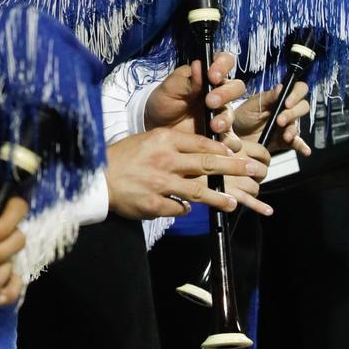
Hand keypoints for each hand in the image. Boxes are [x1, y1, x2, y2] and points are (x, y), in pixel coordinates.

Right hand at [105, 120, 269, 219]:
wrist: (96, 178)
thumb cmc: (123, 157)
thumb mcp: (148, 140)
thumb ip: (173, 144)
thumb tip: (201, 151)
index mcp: (164, 140)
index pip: (201, 143)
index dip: (222, 149)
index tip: (236, 153)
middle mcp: (165, 160)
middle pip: (207, 164)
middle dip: (233, 167)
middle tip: (252, 169)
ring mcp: (160, 183)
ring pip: (197, 191)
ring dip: (217, 198)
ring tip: (232, 202)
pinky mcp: (154, 204)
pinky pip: (177, 208)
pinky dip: (183, 209)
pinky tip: (185, 209)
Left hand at [143, 51, 245, 133]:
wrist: (155, 128)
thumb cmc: (163, 102)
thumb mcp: (169, 88)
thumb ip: (185, 79)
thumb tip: (199, 65)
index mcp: (207, 76)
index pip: (224, 62)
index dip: (223, 65)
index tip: (212, 75)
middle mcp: (219, 93)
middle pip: (236, 88)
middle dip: (226, 93)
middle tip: (211, 102)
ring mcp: (220, 114)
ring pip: (232, 113)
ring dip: (225, 119)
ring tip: (214, 126)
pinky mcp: (219, 135)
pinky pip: (231, 139)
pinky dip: (229, 142)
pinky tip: (221, 144)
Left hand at [232, 77, 310, 156]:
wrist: (234, 137)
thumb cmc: (242, 117)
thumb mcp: (252, 105)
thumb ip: (268, 97)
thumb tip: (281, 87)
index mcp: (279, 98)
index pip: (297, 90)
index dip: (296, 94)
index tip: (287, 103)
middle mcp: (286, 111)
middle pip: (302, 107)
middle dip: (293, 113)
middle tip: (280, 120)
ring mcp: (286, 126)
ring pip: (298, 125)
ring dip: (292, 130)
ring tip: (285, 136)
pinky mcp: (285, 141)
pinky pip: (297, 143)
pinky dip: (302, 146)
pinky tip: (305, 151)